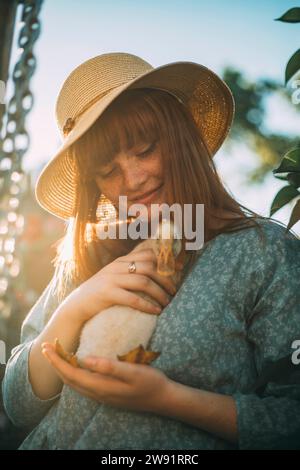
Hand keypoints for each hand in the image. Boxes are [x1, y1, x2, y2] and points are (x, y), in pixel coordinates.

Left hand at [42, 342, 170, 413]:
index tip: (47, 346)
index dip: (57, 360)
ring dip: (63, 369)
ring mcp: (102, 397)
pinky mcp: (106, 395)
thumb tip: (86, 359)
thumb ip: (109, 366)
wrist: (163, 399)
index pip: (71, 373)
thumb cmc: (150, 382)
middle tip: (47, 347)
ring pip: (74, 384)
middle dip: (55, 364)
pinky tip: (76, 366)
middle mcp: (98, 394)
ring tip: (57, 355)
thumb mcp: (132, 371)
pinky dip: (73, 374)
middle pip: (68, 379)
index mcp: (101, 386)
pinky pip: (82, 385)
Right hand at [66, 247, 178, 323]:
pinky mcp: (107, 293)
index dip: (165, 261)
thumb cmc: (100, 293)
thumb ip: (130, 272)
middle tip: (174, 291)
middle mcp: (117, 266)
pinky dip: (147, 305)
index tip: (177, 271)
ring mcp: (111, 279)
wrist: (77, 305)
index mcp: (121, 261)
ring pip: (143, 282)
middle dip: (165, 279)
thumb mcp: (114, 277)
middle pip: (149, 267)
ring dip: (159, 293)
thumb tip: (155, 274)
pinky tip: (156, 311)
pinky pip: (133, 298)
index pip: (147, 254)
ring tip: (167, 303)